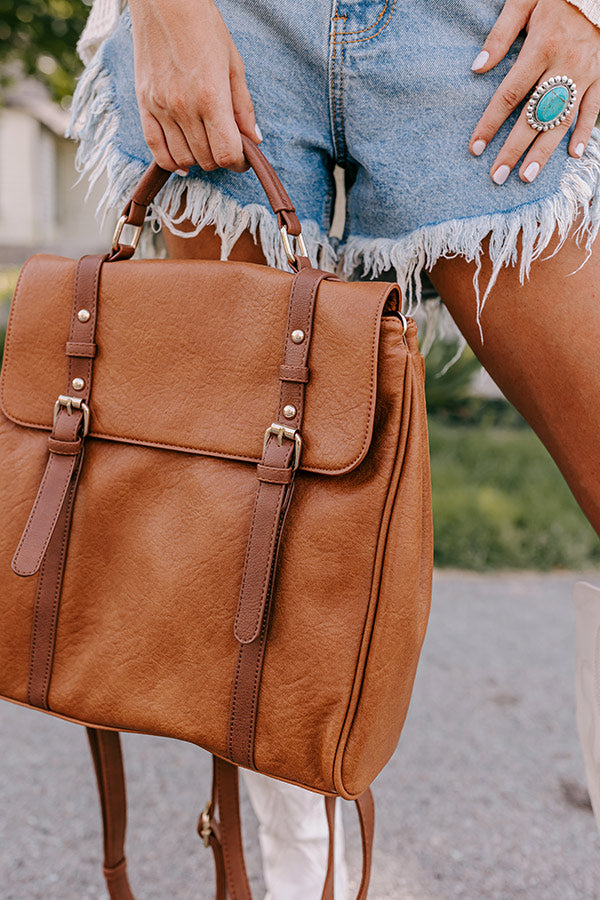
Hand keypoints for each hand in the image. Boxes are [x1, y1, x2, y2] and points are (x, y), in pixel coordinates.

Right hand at [128, 0, 260, 173]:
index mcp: (210, 97)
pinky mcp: (144, 104)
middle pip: (206, 159)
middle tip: (226, 145)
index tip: (243, 157)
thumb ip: (243, 107)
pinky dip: (170, 162)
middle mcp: (184, 107)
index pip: (226, 153)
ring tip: (206, 146)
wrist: (165, 2)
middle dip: (221, 159)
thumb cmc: (203, 27)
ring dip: (198, 160)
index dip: (239, 162)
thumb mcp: (234, 64)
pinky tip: (182, 162)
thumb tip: (254, 139)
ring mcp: (161, 107)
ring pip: (182, 158)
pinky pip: (155, 148)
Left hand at [469, 0, 599, 183]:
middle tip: (497, 176)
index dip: (491, 124)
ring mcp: (586, 72)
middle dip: (514, 149)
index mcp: (542, 46)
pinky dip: (585, 132)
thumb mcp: (524, 2)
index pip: (510, 95)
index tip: (475, 148)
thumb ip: (500, 34)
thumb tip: (477, 67)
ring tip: (527, 176)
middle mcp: (565, 64)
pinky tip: (573, 155)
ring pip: (562, 120)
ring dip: (544, 151)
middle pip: (534, 116)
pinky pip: (594, 108)